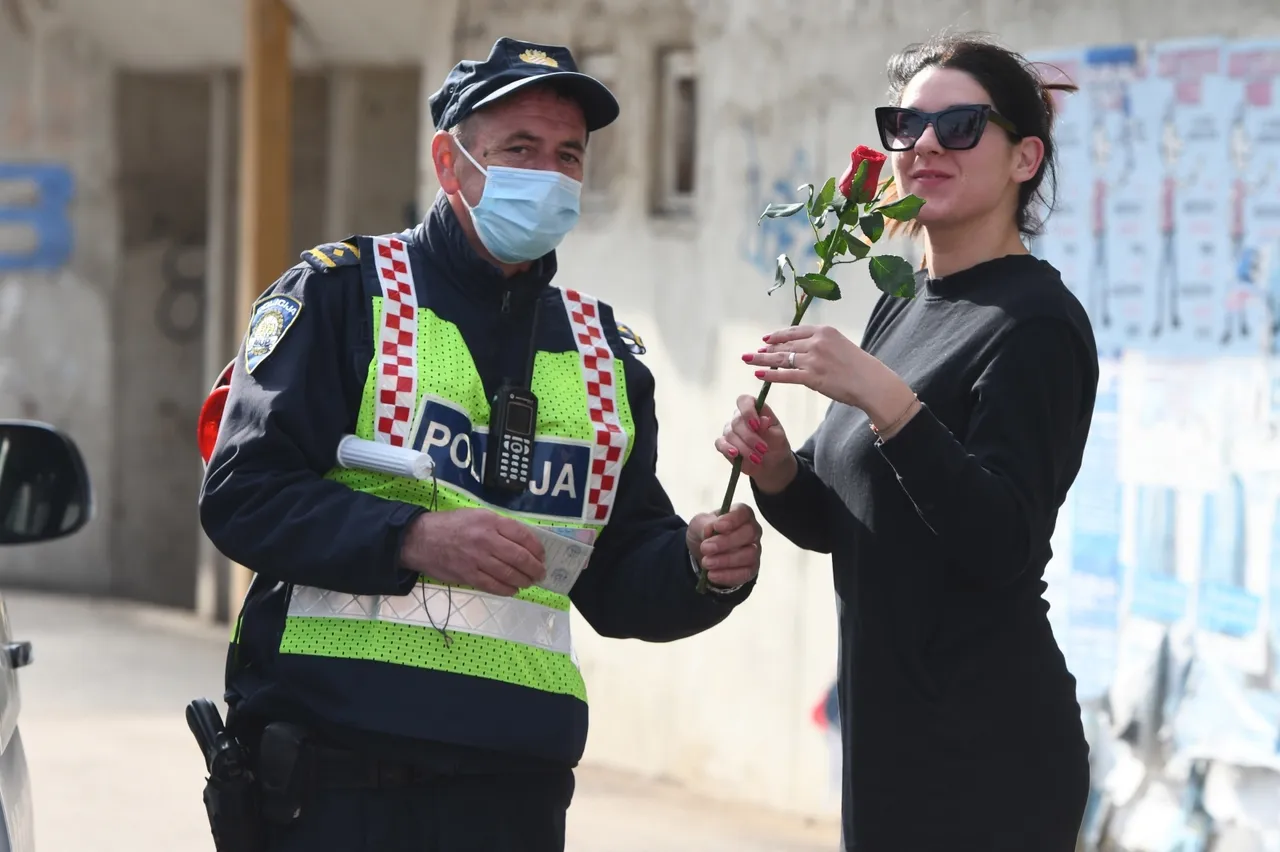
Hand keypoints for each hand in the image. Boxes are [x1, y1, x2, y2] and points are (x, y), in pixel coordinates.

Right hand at [399, 508, 545, 595]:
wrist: (421, 539)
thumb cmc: (451, 525)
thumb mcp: (477, 515)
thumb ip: (499, 526)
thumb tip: (523, 541)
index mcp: (490, 521)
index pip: (523, 535)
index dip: (537, 548)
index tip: (542, 555)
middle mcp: (486, 539)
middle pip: (520, 557)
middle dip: (534, 568)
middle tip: (540, 573)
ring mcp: (477, 559)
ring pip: (509, 574)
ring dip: (524, 581)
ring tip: (529, 582)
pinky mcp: (468, 575)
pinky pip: (493, 586)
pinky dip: (507, 590)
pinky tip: (513, 590)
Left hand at [687, 503, 761, 588]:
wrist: (704, 554)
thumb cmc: (705, 533)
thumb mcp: (698, 524)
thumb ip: (703, 524)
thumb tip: (709, 530)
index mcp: (741, 514)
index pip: (744, 512)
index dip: (732, 519)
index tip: (717, 526)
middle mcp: (752, 531)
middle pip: (749, 533)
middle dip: (726, 542)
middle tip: (705, 548)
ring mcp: (754, 550)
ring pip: (749, 554)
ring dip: (726, 560)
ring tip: (706, 562)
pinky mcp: (751, 569)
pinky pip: (745, 573)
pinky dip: (727, 575)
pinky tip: (712, 575)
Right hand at [713, 395, 797, 494]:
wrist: (772, 464)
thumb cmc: (776, 445)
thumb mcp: (777, 437)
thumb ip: (768, 428)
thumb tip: (763, 419)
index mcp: (755, 410)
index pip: (744, 401)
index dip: (748, 411)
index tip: (756, 425)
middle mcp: (740, 418)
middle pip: (737, 421)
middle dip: (750, 437)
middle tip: (763, 449)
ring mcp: (731, 431)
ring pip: (730, 434)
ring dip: (744, 447)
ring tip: (757, 459)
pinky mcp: (725, 444)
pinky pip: (720, 443)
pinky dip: (727, 449)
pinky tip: (735, 455)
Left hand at [744, 325, 917, 431]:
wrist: (871, 382)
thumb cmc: (859, 366)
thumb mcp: (841, 345)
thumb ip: (823, 344)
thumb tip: (803, 349)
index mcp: (824, 331)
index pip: (794, 331)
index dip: (777, 335)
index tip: (766, 339)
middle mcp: (817, 342)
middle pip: (784, 344)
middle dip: (766, 349)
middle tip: (752, 352)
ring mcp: (813, 359)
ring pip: (781, 358)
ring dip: (762, 359)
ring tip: (748, 360)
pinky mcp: (811, 377)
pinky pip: (785, 375)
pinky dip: (770, 374)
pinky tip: (759, 374)